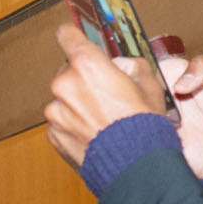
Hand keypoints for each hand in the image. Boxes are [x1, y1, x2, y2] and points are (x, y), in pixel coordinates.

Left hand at [44, 26, 169, 170]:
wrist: (134, 168)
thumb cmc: (144, 126)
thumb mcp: (149, 85)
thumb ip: (130, 67)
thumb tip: (119, 65)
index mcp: (88, 65)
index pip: (67, 36)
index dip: (72, 36)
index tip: (72, 36)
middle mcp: (65, 85)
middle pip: (68, 72)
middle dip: (83, 79)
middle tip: (106, 96)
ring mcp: (56, 112)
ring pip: (64, 99)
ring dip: (77, 105)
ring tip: (103, 121)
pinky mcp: (53, 135)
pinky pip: (61, 123)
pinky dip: (73, 126)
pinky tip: (94, 135)